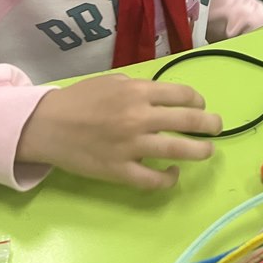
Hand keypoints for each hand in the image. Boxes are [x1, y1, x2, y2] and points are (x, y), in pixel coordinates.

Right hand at [15, 74, 220, 189]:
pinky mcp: (119, 171)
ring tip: (207, 151)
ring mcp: (131, 146)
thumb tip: (164, 96)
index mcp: (138, 92)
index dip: (197, 101)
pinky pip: (153, 180)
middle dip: (210, 124)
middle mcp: (139, 117)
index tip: (200, 106)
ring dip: (199, 151)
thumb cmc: (80, 99)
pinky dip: (169, 178)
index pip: (183, 95)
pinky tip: (173, 174)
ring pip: (178, 151)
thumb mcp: (113, 82)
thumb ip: (140, 88)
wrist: (46, 125)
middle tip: (216, 127)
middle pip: (188, 121)